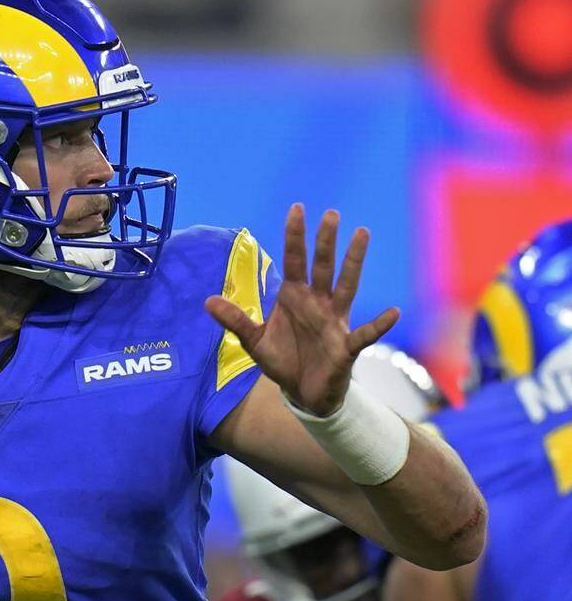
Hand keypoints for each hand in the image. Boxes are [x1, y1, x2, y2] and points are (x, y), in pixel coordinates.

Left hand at [204, 204, 398, 415]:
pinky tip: (393, 312)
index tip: (297, 208)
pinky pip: (366, 333)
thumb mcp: (254, 341)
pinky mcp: (346, 345)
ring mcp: (335, 321)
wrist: (302, 392)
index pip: (294, 260)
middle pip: (322, 266)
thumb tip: (207, 301)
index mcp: (294, 297)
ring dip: (353, 262)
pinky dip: (379, 324)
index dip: (294, 236)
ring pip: (346, 285)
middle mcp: (317, 302)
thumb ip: (235, 320)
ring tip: (362, 234)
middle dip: (325, 241)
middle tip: (332, 214)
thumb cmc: (282, 361)